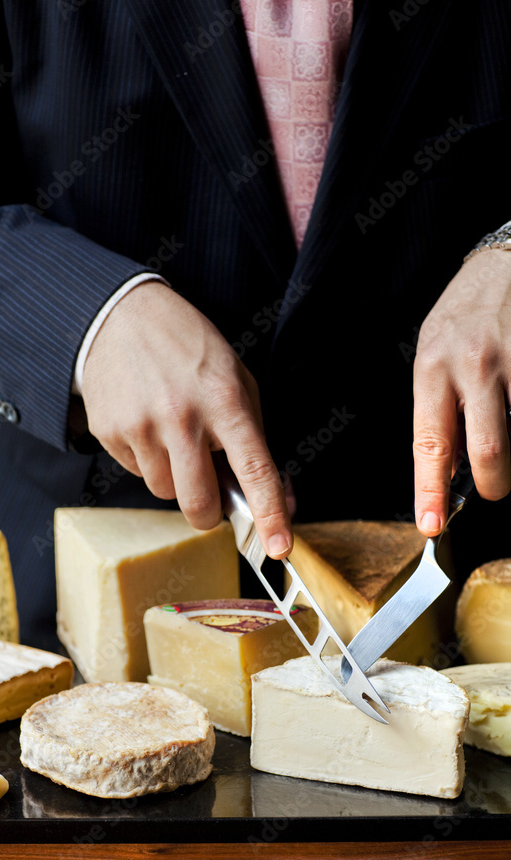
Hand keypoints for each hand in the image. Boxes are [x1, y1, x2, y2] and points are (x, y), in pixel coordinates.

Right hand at [80, 281, 293, 556]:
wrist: (120, 316)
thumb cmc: (188, 350)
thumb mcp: (236, 381)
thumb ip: (257, 441)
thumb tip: (280, 501)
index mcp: (225, 400)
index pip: (255, 469)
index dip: (270, 514)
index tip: (279, 546)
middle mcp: (183, 417)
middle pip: (199, 504)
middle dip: (208, 512)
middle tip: (209, 494)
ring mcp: (142, 426)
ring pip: (164, 492)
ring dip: (174, 478)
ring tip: (172, 434)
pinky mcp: (109, 432)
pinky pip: (136, 472)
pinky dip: (146, 459)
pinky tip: (147, 423)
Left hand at [413, 249, 510, 534]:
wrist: (503, 262)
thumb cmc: (464, 313)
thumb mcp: (432, 353)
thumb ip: (438, 406)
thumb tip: (448, 466)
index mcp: (433, 369)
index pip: (430, 443)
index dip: (430, 491)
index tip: (431, 525)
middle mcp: (475, 367)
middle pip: (490, 452)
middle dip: (494, 485)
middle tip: (493, 489)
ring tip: (506, 447)